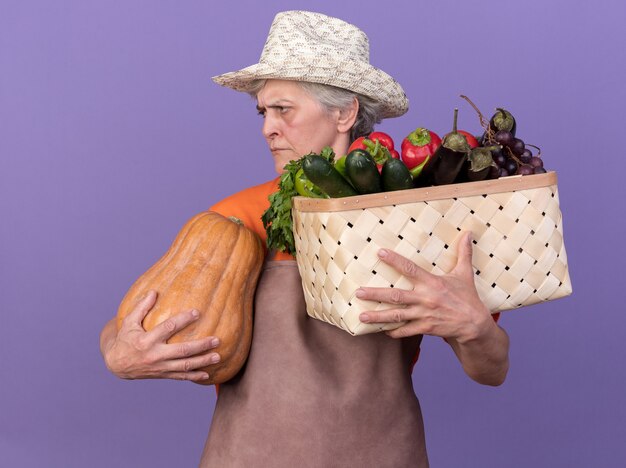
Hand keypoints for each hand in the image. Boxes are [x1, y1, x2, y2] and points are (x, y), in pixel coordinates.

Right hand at [102, 290, 220, 381]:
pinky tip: (207, 374)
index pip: (168, 328)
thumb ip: (141, 307)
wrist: (116, 365)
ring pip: (184, 366)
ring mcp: (159, 367)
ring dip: (202, 362)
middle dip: (200, 346)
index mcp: (147, 340)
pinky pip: (180, 377)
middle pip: (182, 351)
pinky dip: (194, 376)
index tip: (197, 312)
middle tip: (216, 340)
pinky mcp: (162, 375)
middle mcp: (154, 355)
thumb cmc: (125, 339)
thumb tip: (154, 291)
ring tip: (218, 356)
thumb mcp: (129, 322)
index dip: (183, 320)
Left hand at [357, 232, 492, 340]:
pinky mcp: (426, 328)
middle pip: (396, 296)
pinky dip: (394, 332)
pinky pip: (406, 331)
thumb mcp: (465, 274)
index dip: (394, 260)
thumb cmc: (468, 297)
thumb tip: (468, 233)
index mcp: (432, 283)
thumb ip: (463, 254)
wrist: (475, 325)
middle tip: (358, 293)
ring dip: (378, 317)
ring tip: (361, 317)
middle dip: (375, 294)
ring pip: (396, 316)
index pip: (410, 269)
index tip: (379, 253)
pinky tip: (382, 331)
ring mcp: (424, 315)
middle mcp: (425, 298)